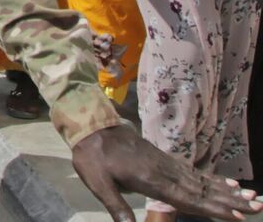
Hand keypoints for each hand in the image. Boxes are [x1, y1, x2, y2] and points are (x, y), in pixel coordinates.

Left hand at [71, 124, 261, 220]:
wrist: (92, 126)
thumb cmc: (93, 157)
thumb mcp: (99, 184)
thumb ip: (117, 207)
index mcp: (152, 180)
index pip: (188, 199)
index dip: (213, 209)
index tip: (237, 215)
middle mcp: (166, 172)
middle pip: (203, 190)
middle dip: (231, 201)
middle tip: (258, 207)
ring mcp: (168, 165)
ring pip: (203, 181)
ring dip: (228, 191)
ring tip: (252, 197)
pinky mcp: (166, 160)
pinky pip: (195, 173)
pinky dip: (214, 180)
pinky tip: (229, 183)